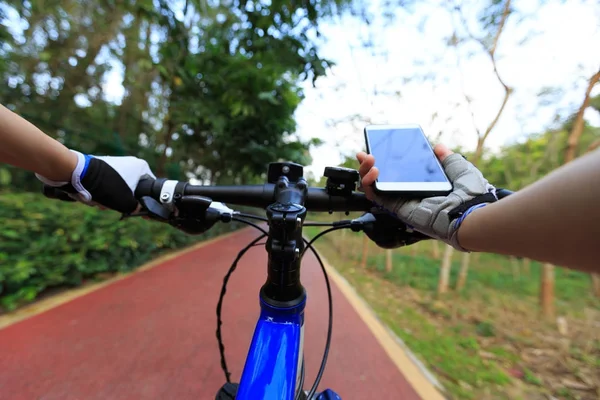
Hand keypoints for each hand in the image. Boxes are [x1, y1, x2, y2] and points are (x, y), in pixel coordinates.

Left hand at [36, 150, 154, 213]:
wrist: (77, 173)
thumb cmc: (106, 186)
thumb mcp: (126, 203)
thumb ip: (136, 208)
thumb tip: (137, 209)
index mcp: (140, 167)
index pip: (150, 186)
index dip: (146, 201)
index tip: (140, 211)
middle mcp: (129, 163)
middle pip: (131, 189)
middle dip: (120, 201)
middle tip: (113, 206)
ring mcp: (113, 164)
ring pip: (115, 188)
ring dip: (108, 199)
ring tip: (99, 202)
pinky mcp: (100, 168)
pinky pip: (104, 185)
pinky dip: (99, 192)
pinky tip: (91, 197)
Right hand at [356, 144, 496, 250]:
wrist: (471, 213)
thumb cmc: (471, 196)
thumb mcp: (461, 170)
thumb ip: (449, 159)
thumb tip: (438, 147)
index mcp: (424, 186)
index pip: (400, 174)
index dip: (388, 162)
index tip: (381, 148)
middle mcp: (411, 194)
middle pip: (382, 180)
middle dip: (370, 166)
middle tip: (367, 153)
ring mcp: (403, 202)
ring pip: (375, 188)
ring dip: (366, 173)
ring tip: (368, 158)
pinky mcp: (398, 209)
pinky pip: (377, 197)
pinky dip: (370, 184)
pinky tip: (373, 170)